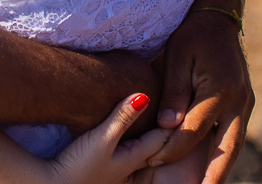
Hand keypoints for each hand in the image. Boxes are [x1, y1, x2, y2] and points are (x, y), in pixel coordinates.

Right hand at [46, 94, 170, 183]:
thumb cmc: (78, 166)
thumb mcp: (102, 140)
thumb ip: (122, 118)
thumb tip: (145, 95)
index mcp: (134, 158)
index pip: (161, 137)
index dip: (172, 121)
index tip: (182, 103)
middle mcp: (128, 164)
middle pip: (152, 144)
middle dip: (162, 128)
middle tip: (174, 107)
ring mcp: (115, 166)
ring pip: (137, 145)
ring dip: (144, 131)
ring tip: (152, 113)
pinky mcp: (101, 164)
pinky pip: (122, 146)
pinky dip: (128, 134)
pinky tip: (123, 126)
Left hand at [147, 10, 252, 183]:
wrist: (218, 20)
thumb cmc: (191, 37)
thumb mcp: (177, 58)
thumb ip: (174, 93)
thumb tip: (167, 126)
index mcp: (219, 89)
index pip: (193, 129)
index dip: (173, 146)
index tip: (153, 158)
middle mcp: (239, 101)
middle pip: (226, 148)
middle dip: (213, 175)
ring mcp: (246, 105)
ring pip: (234, 146)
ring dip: (222, 169)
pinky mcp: (245, 106)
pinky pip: (234, 136)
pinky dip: (224, 154)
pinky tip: (213, 169)